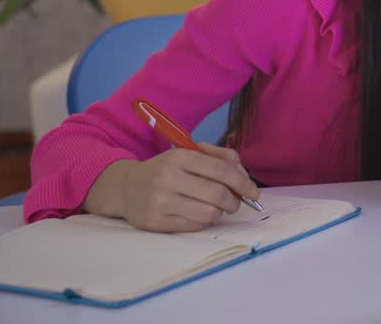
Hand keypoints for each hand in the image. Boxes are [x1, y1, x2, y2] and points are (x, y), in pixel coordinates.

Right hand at [84, 143, 261, 232]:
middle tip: (235, 202)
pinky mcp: (155, 222)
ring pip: (209, 214)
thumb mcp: (190, 154)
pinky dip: (203, 221)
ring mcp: (159, 202)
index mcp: (179, 157)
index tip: (253, 192)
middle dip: (235, 201)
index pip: (222, 171)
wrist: (126, 188)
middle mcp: (167, 178)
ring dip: (219, 212)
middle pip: (218, 195)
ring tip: (214, 207)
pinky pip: (194, 226)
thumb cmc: (167, 170)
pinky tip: (196, 213)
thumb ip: (221, 158)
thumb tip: (244, 177)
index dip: (243, 183)